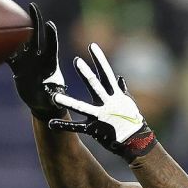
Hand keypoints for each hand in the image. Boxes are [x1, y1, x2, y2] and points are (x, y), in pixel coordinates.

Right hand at [7, 2, 66, 119]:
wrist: (41, 103)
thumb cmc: (51, 100)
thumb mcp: (53, 99)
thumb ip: (54, 96)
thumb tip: (55, 98)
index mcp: (50, 63)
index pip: (52, 46)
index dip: (51, 35)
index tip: (50, 24)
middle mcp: (39, 58)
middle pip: (36, 36)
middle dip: (35, 21)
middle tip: (32, 6)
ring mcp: (27, 60)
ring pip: (21, 41)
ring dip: (16, 30)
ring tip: (10, 16)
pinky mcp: (17, 66)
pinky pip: (9, 54)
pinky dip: (3, 48)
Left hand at [47, 43, 157, 161]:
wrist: (136, 141)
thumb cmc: (132, 122)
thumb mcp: (128, 103)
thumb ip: (122, 90)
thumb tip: (119, 78)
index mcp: (115, 95)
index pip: (106, 73)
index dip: (99, 59)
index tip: (92, 46)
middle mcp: (107, 103)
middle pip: (95, 85)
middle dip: (86, 73)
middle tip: (76, 60)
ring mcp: (100, 116)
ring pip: (81, 107)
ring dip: (67, 101)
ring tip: (54, 96)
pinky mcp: (94, 129)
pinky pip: (76, 127)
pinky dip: (63, 126)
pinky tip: (50, 123)